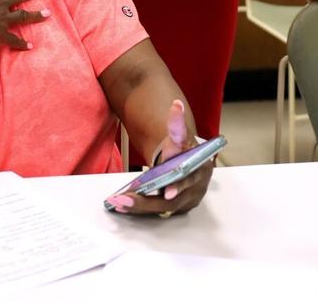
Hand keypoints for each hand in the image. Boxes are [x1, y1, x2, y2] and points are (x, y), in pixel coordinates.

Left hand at [105, 99, 212, 217]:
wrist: (192, 164)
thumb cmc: (185, 151)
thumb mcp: (181, 137)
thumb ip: (177, 123)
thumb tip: (176, 105)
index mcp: (199, 168)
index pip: (188, 177)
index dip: (178, 186)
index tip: (167, 192)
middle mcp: (195, 188)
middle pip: (172, 199)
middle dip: (149, 201)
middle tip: (127, 199)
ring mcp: (187, 201)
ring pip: (162, 208)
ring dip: (139, 206)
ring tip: (118, 202)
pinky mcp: (178, 209)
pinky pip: (158, 211)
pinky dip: (141, 209)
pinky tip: (123, 206)